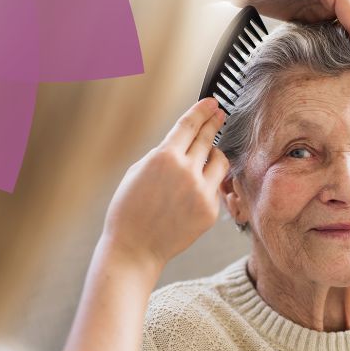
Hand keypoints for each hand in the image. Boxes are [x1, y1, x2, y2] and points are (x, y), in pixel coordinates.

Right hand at [101, 98, 228, 269]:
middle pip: (207, 138)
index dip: (202, 110)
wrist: (135, 248)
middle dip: (214, 122)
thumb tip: (182, 144)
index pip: (189, 125)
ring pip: (220, 161)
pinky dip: (208, 183)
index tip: (211, 103)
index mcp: (164, 157)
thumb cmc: (129, 211)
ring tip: (209, 154)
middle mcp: (186, 171)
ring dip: (215, 154)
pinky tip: (195, 188)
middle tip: (220, 114)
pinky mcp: (210, 210)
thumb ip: (163, 154)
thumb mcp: (138, 171)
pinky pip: (215, 187)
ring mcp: (201, 191)